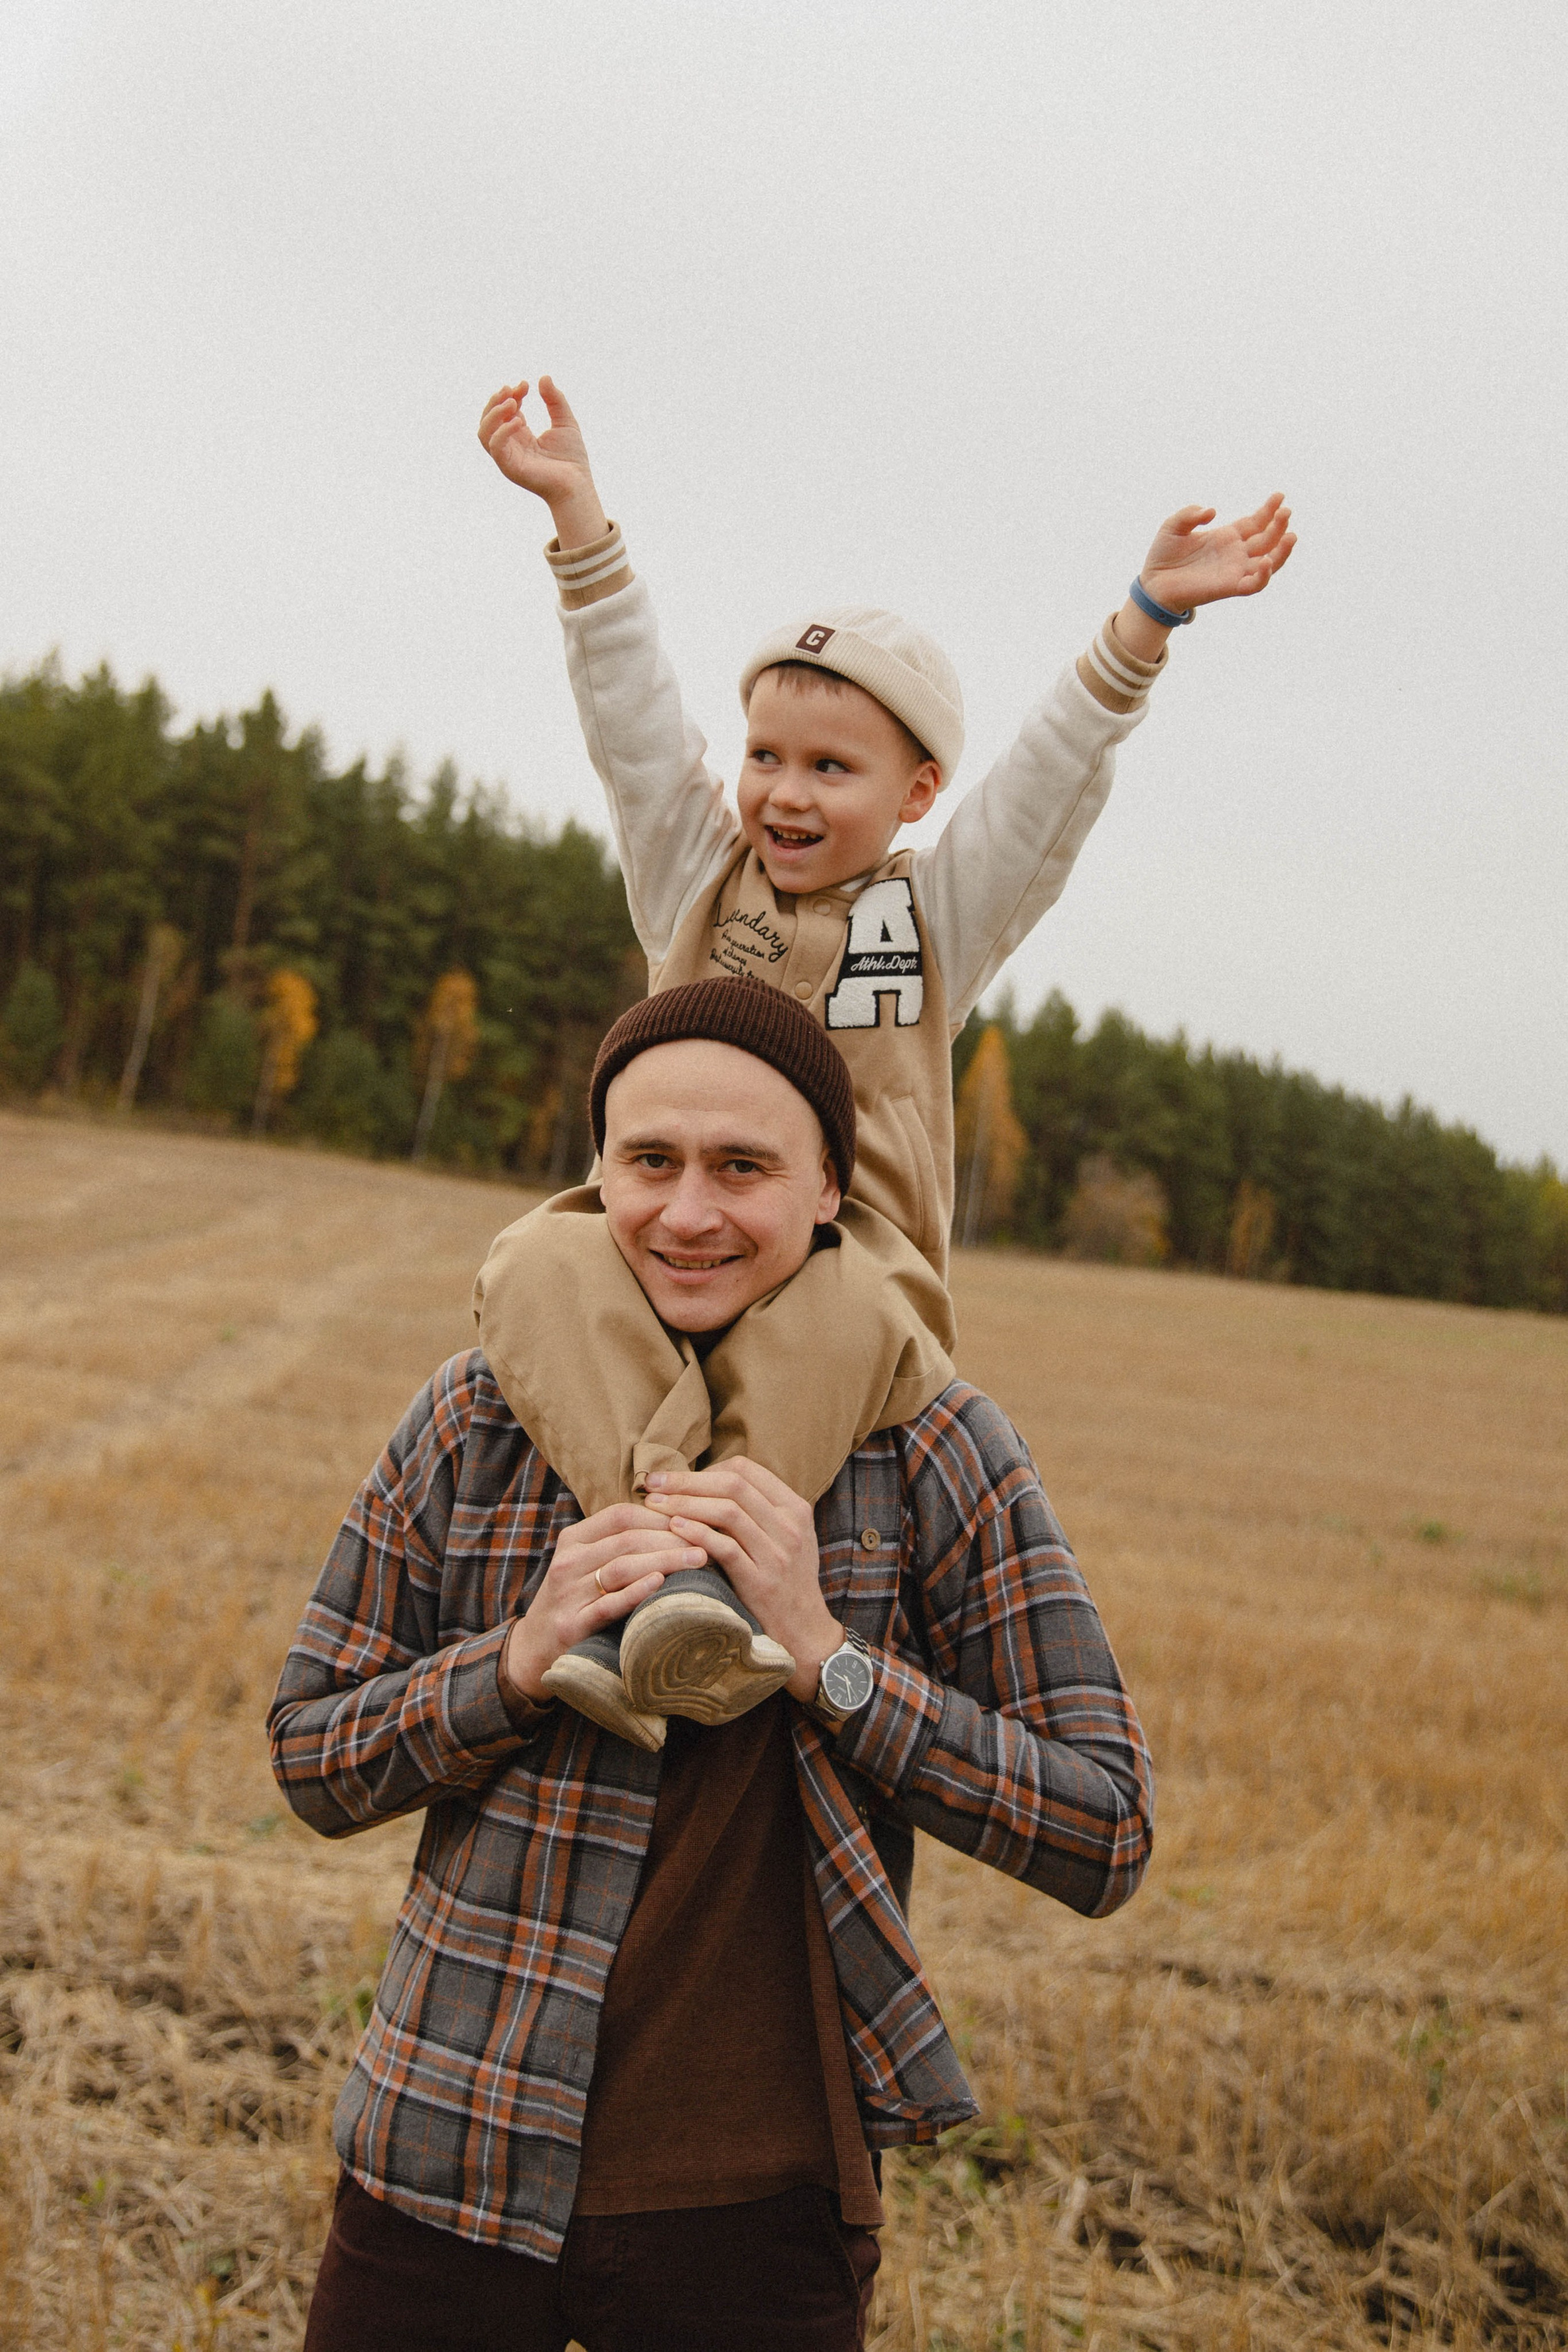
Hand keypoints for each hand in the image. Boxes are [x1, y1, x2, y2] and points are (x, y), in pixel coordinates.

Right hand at [476, 375, 608, 547]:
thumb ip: (555, 400)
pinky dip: (503, 431)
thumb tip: (543, 377)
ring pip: (484, 432)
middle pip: (488, 419)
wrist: (577, 485)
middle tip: (513, 389)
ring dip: (493, 414)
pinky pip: (495, 447)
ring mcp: (508, 457)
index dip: (511, 394)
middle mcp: (510, 445)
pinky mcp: (509, 468)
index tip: (525, 384)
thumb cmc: (572, 459)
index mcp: (520, 434)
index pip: (505, 410)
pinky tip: (520, 421)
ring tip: (513, 402)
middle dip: (497, 401)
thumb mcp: (565, 421)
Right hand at [504, 1504, 703, 1701]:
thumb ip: (619, 1543)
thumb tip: (678, 1520)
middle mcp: (568, 1562)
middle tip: (709, 1539)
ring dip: (664, 1559)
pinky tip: (661, 1583)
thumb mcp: (588, 1563)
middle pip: (626, 1539)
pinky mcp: (572, 1625)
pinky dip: (636, 1592)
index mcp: (573, 1539)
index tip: (695, 1518)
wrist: (535, 1649)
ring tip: (700, 1558)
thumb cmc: (576, 1600)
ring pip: (621, 1567)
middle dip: (672, 1536)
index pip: (621, 1515)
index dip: (660, 1515)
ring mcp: (568, 1594)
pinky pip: (608, 1605)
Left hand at [642, 1460, 840, 1703]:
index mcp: (795, 1508)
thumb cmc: (786, 1581)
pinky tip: (673, 1529)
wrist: (805, 1632)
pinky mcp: (761, 1582)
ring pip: (727, 1511)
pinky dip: (696, 1533)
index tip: (677, 1479)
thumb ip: (760, 1510)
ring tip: (655, 1505)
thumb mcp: (787, 1538)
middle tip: (653, 1482)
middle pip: (732, 1485)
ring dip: (684, 1503)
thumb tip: (711, 1483)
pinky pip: (725, 1548)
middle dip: (686, 1480)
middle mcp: (789, 1526)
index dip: (706, 1469)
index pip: (746, 1470)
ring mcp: (777, 1554)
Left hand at [1139, 493, 1295, 614]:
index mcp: (1227, 537)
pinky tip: (1266, 561)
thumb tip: (1211, 511)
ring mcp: (1234, 571)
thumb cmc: (1163, 555)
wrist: (1152, 583)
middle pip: (1267, 539)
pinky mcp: (1229, 587)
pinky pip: (1253, 585)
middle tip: (1286, 511)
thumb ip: (1190, 515)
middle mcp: (1235, 554)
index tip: (1279, 496)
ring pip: (1269, 562)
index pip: (1256, 522)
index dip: (1269, 510)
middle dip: (1279, 525)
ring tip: (1290, 535)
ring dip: (1282, 550)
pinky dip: (1263, 575)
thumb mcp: (1174, 526)